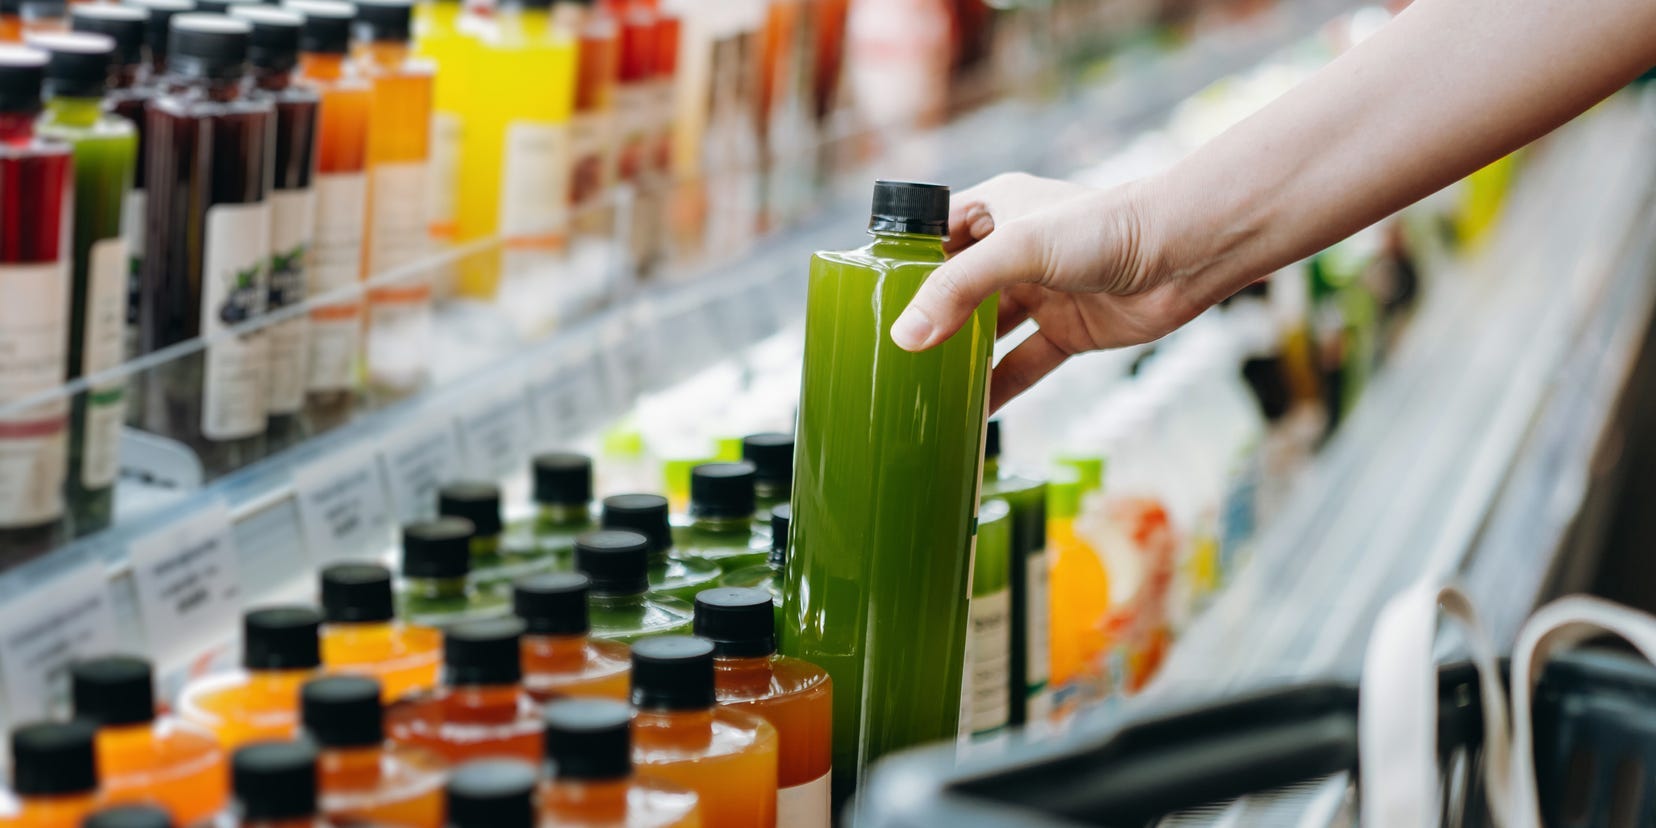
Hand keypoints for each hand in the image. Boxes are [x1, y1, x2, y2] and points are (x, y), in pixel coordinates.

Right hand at [890, 172, 1208, 411]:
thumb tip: (906, 337)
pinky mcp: (1069, 332)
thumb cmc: (1106, 228)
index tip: (865, 300)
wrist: (1187, 253)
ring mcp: (1042, 293)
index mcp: (996, 209)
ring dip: (958, 360)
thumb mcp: (1020, 249)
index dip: (900, 265)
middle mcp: (1014, 251)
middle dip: (924, 321)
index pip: (931, 236)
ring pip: (986, 333)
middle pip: (954, 291)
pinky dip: (998, 389)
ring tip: (917, 391)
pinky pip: (1022, 365)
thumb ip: (959, 289)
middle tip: (884, 356)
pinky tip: (970, 415)